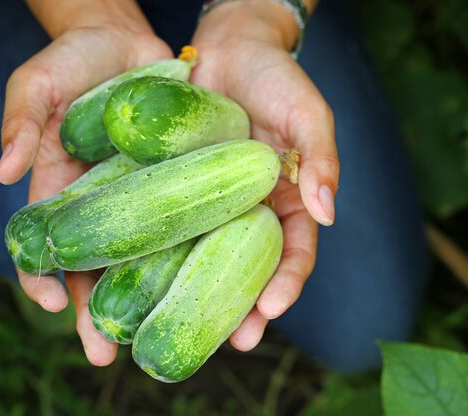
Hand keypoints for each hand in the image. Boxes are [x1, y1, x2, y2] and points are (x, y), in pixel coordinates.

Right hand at [0, 2, 171, 365]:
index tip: (55, 305)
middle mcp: (102, 202)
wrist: (124, 39)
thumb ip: (21, 122)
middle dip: (99, 311)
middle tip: (105, 356)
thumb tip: (5, 172)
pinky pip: (184, 220)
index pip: (48, 245)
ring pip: (144, 256)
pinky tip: (206, 282)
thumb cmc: (74, 59)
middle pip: (98, 266)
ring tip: (160, 333)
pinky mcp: (177, 179)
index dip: (44, 278)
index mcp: (60, 189)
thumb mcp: (37, 83)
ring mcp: (141, 194)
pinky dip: (191, 253)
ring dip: (149, 298)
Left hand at [191, 0, 338, 350]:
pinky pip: (168, 222)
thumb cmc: (276, 76)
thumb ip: (321, 158)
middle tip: (228, 342)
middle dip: (239, 308)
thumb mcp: (308, 112)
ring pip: (202, 256)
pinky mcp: (176, 186)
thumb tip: (328, 212)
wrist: (227, 47)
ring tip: (178, 324)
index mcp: (286, 201)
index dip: (286, 285)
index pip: (293, 253)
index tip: (271, 312)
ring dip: (192, 294)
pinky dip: (157, 251)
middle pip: (245, 268)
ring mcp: (209, 201)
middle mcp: (247, 209)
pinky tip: (139, 275)